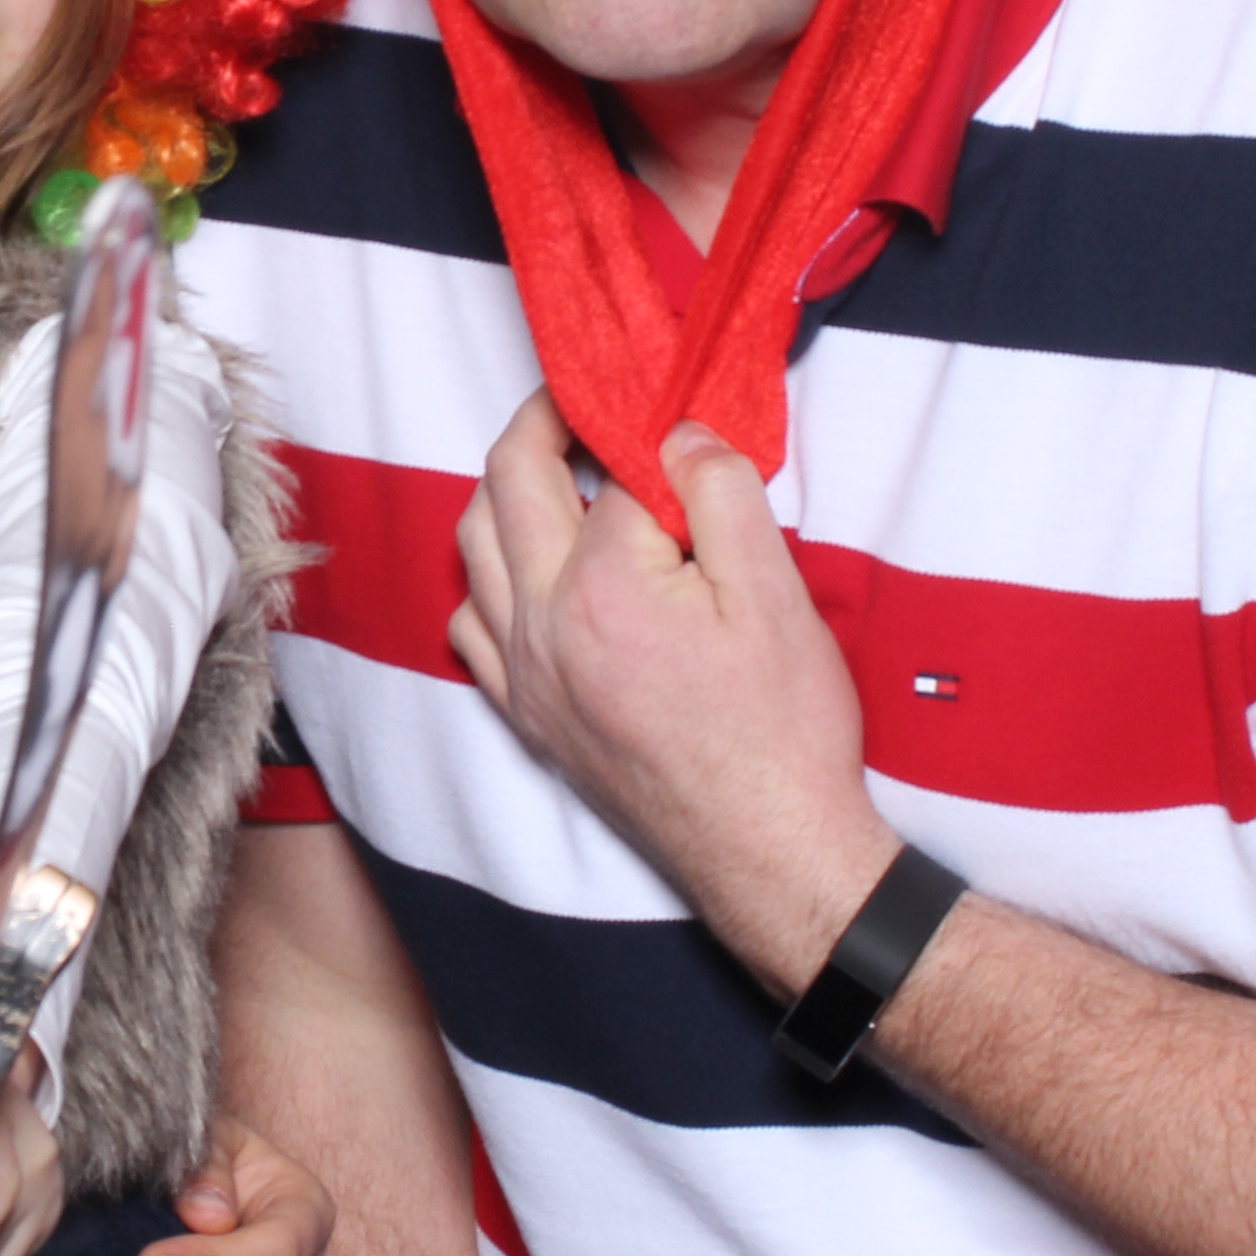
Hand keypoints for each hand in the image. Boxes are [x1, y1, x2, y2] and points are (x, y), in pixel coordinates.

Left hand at [449, 392, 893, 999]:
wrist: (770, 855)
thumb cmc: (784, 733)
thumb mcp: (777, 594)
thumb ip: (721, 493)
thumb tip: (678, 429)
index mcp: (602, 585)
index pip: (610, 470)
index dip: (647, 429)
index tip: (671, 405)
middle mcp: (539, 625)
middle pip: (508, 484)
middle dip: (542, 423)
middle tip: (586, 400)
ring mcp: (522, 675)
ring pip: (472, 549)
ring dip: (505, 493)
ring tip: (559, 471)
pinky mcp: (525, 716)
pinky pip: (471, 625)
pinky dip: (490, 577)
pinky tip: (535, 571)